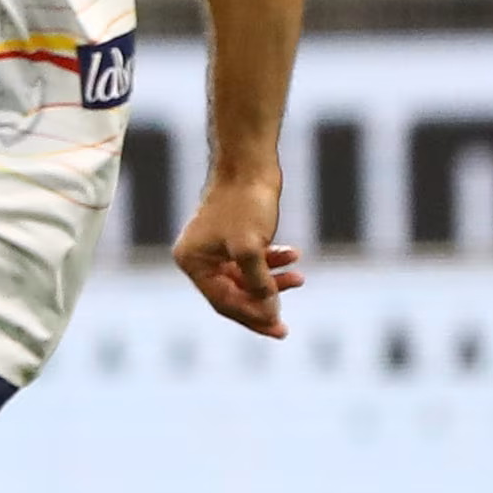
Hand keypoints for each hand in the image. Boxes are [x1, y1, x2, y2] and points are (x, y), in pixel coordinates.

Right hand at [173, 172, 303, 338]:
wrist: (250, 165)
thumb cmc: (245, 203)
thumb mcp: (251, 248)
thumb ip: (258, 283)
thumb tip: (268, 313)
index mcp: (192, 261)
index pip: (222, 301)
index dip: (252, 316)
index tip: (278, 327)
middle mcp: (199, 258)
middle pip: (232, 295)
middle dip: (261, 307)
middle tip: (284, 328)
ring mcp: (216, 248)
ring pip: (245, 279)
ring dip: (273, 283)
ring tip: (300, 278)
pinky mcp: (233, 237)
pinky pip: (253, 262)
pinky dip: (273, 263)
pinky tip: (293, 255)